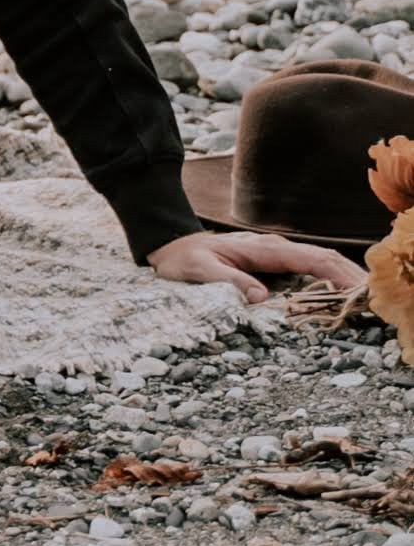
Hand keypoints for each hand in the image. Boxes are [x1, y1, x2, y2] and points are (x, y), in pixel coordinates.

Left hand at [146, 228, 364, 305]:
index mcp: (264, 249)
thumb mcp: (199, 271)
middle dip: (352, 276)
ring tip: (366, 300)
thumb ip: (229, 282)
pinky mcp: (273, 262)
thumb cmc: (184, 260)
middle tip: (375, 301)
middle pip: (325, 258)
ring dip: (344, 278)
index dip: (339, 274)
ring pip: (320, 262)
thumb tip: (262, 298)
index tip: (359, 291)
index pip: (313, 259)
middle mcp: (275, 248)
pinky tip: (340, 296)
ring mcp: (276, 254)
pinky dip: (329, 279)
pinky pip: (309, 268)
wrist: (171, 245)